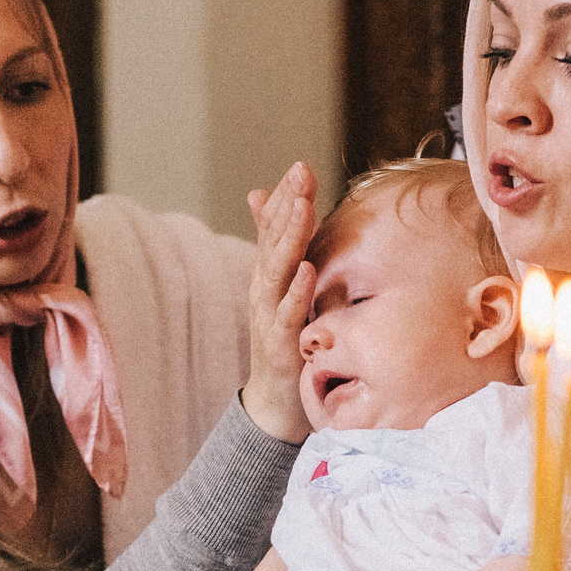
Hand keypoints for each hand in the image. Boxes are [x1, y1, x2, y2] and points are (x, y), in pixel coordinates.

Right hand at [240, 162, 317, 442]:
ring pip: (276, 271)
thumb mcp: (282, 291)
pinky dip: (295, 292)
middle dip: (287, 207)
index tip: (302, 167)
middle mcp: (263, 291)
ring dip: (290, 238)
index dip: (286, 198)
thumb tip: (262, 196)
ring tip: (303, 207)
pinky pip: (286, 315)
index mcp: (268, 276)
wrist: (274, 403)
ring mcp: (268, 317)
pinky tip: (308, 270)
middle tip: (301, 175)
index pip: (274, 228)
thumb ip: (275, 246)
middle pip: (274, 241)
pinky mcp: (278, 345)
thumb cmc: (284, 343)